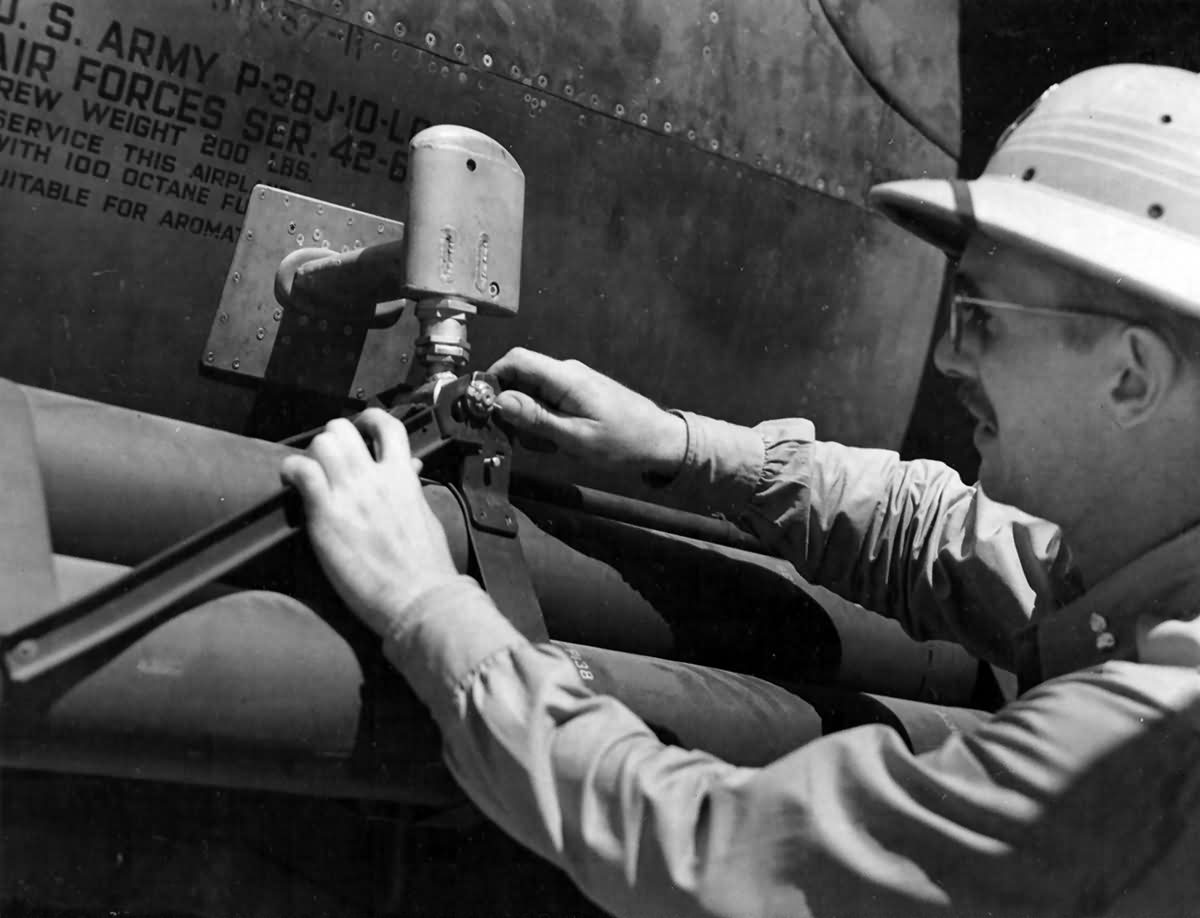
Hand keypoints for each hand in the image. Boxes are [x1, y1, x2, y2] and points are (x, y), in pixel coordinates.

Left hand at [280, 409, 458, 637]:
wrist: (420, 598)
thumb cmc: (427, 567)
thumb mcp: (425, 517)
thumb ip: (411, 489)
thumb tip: (410, 471)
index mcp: (403, 476)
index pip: (387, 426)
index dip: (368, 419)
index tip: (360, 428)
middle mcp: (376, 477)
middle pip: (343, 430)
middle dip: (332, 439)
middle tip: (328, 460)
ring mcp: (351, 494)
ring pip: (321, 444)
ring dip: (311, 454)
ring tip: (310, 473)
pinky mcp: (327, 515)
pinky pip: (301, 471)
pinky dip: (292, 471)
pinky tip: (292, 482)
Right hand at [488, 348, 686, 479]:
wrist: (661, 441)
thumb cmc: (624, 441)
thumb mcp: (575, 438)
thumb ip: (535, 419)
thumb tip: (499, 400)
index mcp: (565, 377)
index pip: (516, 360)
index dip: (494, 378)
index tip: (486, 407)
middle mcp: (566, 373)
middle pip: (520, 378)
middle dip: (513, 409)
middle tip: (525, 439)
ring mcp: (573, 383)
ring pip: (532, 395)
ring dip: (531, 421)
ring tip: (551, 445)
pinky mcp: (578, 394)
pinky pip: (549, 403)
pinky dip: (546, 423)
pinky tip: (560, 442)